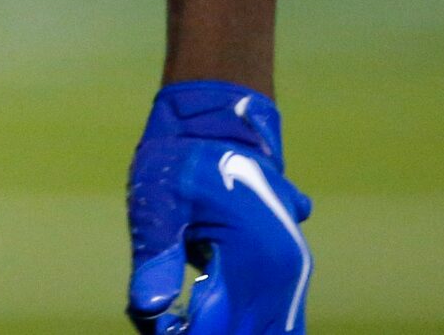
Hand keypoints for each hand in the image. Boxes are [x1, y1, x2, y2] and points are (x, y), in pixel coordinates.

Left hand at [127, 82, 313, 334]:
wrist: (220, 128)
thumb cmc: (182, 162)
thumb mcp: (158, 204)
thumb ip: (155, 259)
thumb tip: (148, 311)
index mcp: (253, 258)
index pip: (215, 327)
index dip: (178, 332)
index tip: (154, 321)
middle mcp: (284, 275)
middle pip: (246, 333)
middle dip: (201, 330)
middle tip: (165, 319)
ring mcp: (294, 278)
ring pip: (267, 331)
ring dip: (226, 327)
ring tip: (184, 313)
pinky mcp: (292, 278)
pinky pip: (277, 322)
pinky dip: (245, 323)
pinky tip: (206, 308)